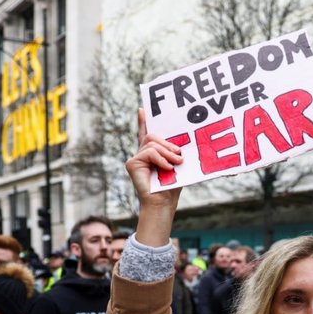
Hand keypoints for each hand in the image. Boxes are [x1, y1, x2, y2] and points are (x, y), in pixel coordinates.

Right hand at [126, 109, 183, 246]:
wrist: (163, 204)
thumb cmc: (172, 187)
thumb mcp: (176, 165)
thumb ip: (175, 152)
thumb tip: (180, 144)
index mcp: (152, 154)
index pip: (147, 134)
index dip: (144, 121)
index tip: (143, 109)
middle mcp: (142, 154)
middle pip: (153, 136)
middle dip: (168, 143)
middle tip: (179, 154)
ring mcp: (136, 158)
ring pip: (152, 143)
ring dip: (167, 153)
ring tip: (176, 163)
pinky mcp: (132, 163)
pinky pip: (149, 152)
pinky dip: (160, 159)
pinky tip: (167, 167)